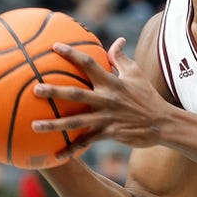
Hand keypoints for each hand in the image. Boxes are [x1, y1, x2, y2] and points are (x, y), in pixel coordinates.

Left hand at [31, 38, 167, 160]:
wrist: (162, 123)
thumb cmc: (147, 96)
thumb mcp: (136, 74)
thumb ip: (121, 58)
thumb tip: (117, 40)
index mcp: (112, 82)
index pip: (89, 64)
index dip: (72, 54)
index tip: (54, 47)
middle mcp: (107, 99)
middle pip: (76, 94)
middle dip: (55, 91)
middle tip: (36, 89)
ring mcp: (107, 118)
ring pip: (76, 121)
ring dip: (54, 124)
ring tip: (34, 126)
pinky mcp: (109, 134)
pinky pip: (86, 143)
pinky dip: (71, 150)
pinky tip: (56, 156)